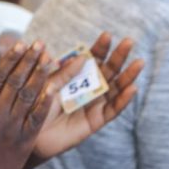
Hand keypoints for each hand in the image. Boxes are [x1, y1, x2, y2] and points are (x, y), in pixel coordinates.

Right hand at [0, 41, 52, 168]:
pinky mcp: (24, 140)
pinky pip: (36, 117)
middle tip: (40, 44)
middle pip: (15, 82)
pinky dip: (45, 102)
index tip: (21, 44)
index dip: (10, 59)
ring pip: (28, 96)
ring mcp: (10, 128)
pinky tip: (54, 87)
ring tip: (50, 59)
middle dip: (28, 61)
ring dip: (40, 76)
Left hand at [31, 32, 142, 159]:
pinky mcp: (96, 121)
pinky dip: (123, 100)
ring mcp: (94, 104)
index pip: (92, 59)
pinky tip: (132, 88)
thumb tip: (74, 55)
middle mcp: (89, 88)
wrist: (30, 134)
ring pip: (116, 88)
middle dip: (119, 56)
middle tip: (129, 42)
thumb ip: (59, 73)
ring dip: (128, 76)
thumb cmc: (35, 107)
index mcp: (77, 76)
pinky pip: (113, 110)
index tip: (107, 35)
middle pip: (108, 70)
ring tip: (139, 63)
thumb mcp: (45, 86)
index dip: (100, 48)